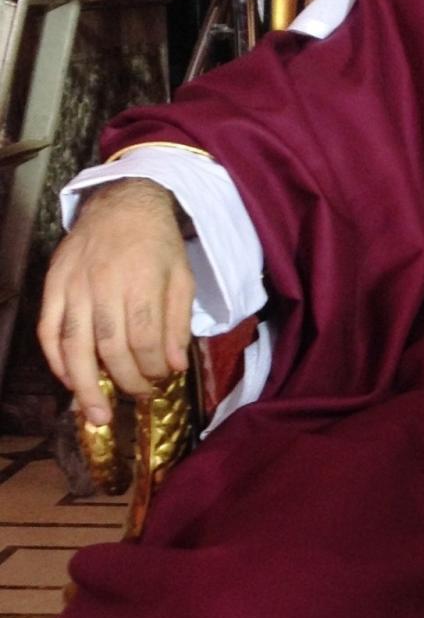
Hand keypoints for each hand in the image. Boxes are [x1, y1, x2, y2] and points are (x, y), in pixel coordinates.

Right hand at [38, 179, 194, 425]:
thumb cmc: (158, 244)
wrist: (122, 202)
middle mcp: (103, 285)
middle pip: (109, 346)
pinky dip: (56, 360)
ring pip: (73, 344)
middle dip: (125, 380)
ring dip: (84, 384)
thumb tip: (174, 366)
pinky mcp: (52, 284)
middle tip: (139, 397)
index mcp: (141, 281)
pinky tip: (69, 380)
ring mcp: (73, 285)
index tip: (162, 379)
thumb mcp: (182, 278)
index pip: (143, 337)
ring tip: (96, 415)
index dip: (152, 367)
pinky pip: (48, 329)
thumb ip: (177, 323)